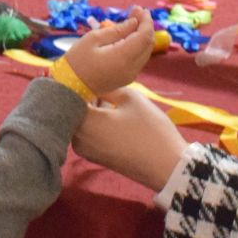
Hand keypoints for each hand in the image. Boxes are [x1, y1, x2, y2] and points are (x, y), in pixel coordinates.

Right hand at [62, 7, 153, 93]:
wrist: (70, 88)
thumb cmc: (77, 60)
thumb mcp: (93, 39)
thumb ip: (117, 30)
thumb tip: (134, 23)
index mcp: (122, 57)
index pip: (144, 36)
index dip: (145, 21)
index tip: (141, 9)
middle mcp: (131, 68)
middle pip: (148, 44)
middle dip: (145, 26)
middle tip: (136, 12)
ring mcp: (130, 75)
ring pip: (145, 51)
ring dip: (142, 35)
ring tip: (132, 21)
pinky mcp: (127, 78)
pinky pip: (139, 59)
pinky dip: (138, 46)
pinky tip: (129, 36)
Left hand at [71, 88, 189, 190]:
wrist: (167, 166)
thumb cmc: (150, 130)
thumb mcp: (131, 98)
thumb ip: (106, 86)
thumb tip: (93, 80)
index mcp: (83, 122)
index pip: (70, 93)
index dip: (81, 79)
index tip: (93, 70)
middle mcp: (77, 139)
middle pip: (72, 107)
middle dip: (85, 93)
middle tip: (103, 80)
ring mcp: (84, 150)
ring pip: (80, 120)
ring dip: (91, 107)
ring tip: (110, 96)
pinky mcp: (93, 156)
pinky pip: (86, 131)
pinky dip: (94, 120)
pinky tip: (112, 112)